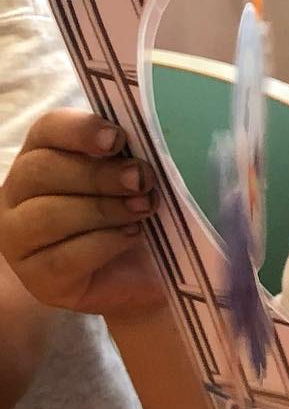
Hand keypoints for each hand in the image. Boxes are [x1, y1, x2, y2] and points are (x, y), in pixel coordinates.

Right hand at [0, 110, 166, 319]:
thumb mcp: (135, 179)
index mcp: (43, 155)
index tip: (117, 139)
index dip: (80, 130)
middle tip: (142, 180)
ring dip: (103, 210)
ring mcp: (20, 240)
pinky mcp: (39, 279)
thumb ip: (131, 158)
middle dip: (98, 174)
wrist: (145, 274)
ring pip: (48, 215)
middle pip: (41, 170)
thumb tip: (149, 146)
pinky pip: (65, 257)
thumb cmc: (135, 213)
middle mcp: (18, 194)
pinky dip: (105, 243)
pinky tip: (131, 236)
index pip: (47, 130)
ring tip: (142, 210)